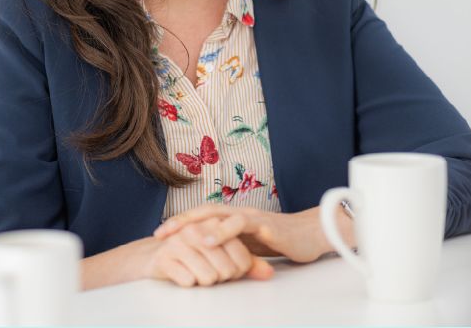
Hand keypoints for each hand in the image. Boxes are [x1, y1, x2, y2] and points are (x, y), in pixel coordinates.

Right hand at [140, 218, 273, 286]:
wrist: (155, 256)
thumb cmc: (194, 254)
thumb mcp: (223, 254)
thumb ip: (248, 263)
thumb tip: (268, 273)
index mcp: (214, 222)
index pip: (243, 259)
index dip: (237, 271)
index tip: (225, 267)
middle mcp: (196, 229)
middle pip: (227, 271)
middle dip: (220, 278)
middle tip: (208, 269)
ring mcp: (179, 242)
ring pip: (209, 278)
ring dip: (204, 282)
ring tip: (195, 271)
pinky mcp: (164, 258)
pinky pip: (189, 282)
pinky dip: (188, 284)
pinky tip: (182, 274)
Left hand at [153, 205, 351, 263]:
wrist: (311, 234)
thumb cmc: (279, 239)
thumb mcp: (248, 246)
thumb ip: (229, 247)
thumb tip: (205, 258)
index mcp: (232, 216)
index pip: (200, 217)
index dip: (179, 223)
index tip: (159, 234)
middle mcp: (238, 212)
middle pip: (203, 212)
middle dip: (180, 222)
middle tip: (159, 234)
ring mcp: (251, 217)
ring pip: (219, 216)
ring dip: (199, 226)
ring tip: (182, 237)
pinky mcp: (265, 225)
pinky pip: (242, 225)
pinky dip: (225, 232)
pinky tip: (213, 240)